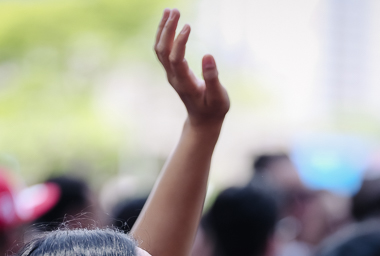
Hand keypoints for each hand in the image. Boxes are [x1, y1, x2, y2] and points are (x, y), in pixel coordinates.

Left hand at [155, 8, 229, 130]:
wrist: (204, 120)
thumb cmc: (214, 109)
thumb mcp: (218, 97)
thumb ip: (213, 78)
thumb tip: (208, 55)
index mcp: (185, 84)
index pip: (176, 59)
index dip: (179, 42)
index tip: (188, 26)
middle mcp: (174, 77)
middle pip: (162, 51)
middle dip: (167, 30)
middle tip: (175, 10)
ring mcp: (171, 74)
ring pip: (160, 50)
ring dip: (163, 30)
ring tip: (170, 11)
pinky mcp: (173, 71)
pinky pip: (163, 51)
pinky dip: (164, 35)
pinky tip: (170, 24)